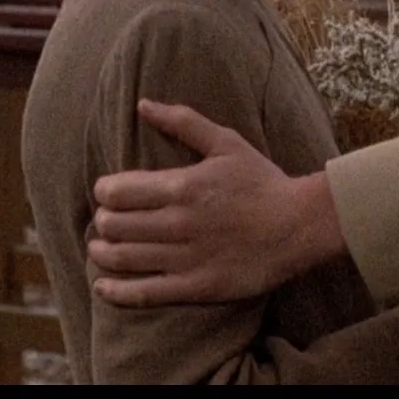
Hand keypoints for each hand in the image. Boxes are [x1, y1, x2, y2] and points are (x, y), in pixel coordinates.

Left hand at [87, 101, 346, 306]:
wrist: (299, 225)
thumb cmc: (263, 181)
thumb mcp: (226, 142)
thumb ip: (183, 122)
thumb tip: (143, 104)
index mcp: (182, 185)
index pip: (117, 191)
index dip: (104, 192)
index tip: (107, 193)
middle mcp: (179, 222)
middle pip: (115, 225)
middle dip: (102, 222)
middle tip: (105, 221)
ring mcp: (186, 258)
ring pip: (124, 258)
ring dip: (102, 253)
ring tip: (99, 249)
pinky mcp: (196, 287)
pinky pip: (144, 294)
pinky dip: (115, 291)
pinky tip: (102, 286)